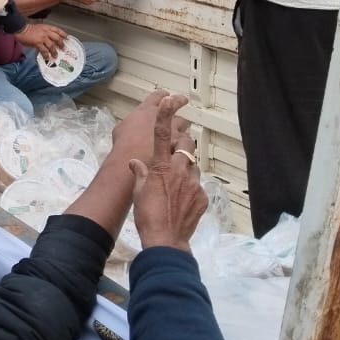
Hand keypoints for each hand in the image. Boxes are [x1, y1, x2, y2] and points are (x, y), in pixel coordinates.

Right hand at [16, 22, 66, 60]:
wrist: (21, 29)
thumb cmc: (28, 29)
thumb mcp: (39, 28)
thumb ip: (45, 33)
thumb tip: (49, 41)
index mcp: (47, 27)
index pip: (58, 30)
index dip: (63, 34)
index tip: (67, 38)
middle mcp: (46, 32)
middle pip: (57, 38)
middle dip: (61, 44)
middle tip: (63, 49)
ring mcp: (42, 37)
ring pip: (52, 45)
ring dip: (54, 51)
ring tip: (55, 56)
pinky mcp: (38, 43)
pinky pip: (44, 50)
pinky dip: (46, 55)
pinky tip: (47, 58)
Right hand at [128, 94, 205, 252]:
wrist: (166, 239)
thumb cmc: (147, 214)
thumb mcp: (137, 192)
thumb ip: (139, 173)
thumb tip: (136, 163)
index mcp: (161, 166)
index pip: (162, 135)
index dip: (165, 116)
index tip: (168, 100)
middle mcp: (179, 170)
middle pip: (187, 145)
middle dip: (183, 144)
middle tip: (175, 154)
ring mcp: (193, 183)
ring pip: (193, 167)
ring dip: (186, 169)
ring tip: (176, 185)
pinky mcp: (202, 197)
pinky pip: (197, 186)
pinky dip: (190, 189)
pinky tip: (182, 202)